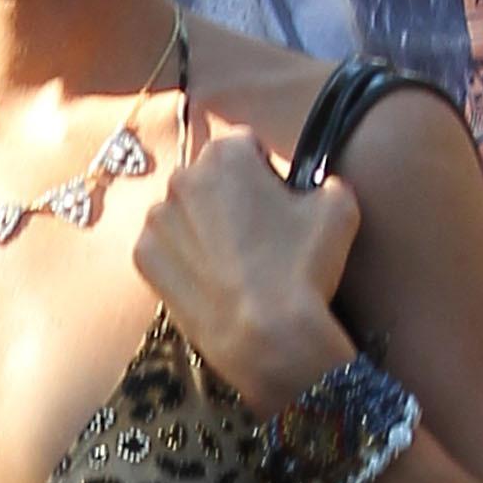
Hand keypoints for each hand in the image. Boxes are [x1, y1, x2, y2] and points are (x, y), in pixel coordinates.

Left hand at [132, 125, 358, 412]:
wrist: (265, 335)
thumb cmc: (302, 266)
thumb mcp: (339, 207)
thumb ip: (326, 181)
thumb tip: (320, 186)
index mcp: (225, 154)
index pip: (248, 148)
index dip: (267, 173)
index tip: (278, 202)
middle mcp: (181, 177)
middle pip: (211, 179)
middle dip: (231, 197)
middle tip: (258, 236)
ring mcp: (156, 219)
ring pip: (186, 213)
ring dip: (205, 226)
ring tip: (234, 263)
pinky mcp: (143, 258)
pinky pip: (166, 247)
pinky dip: (183, 258)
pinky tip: (211, 280)